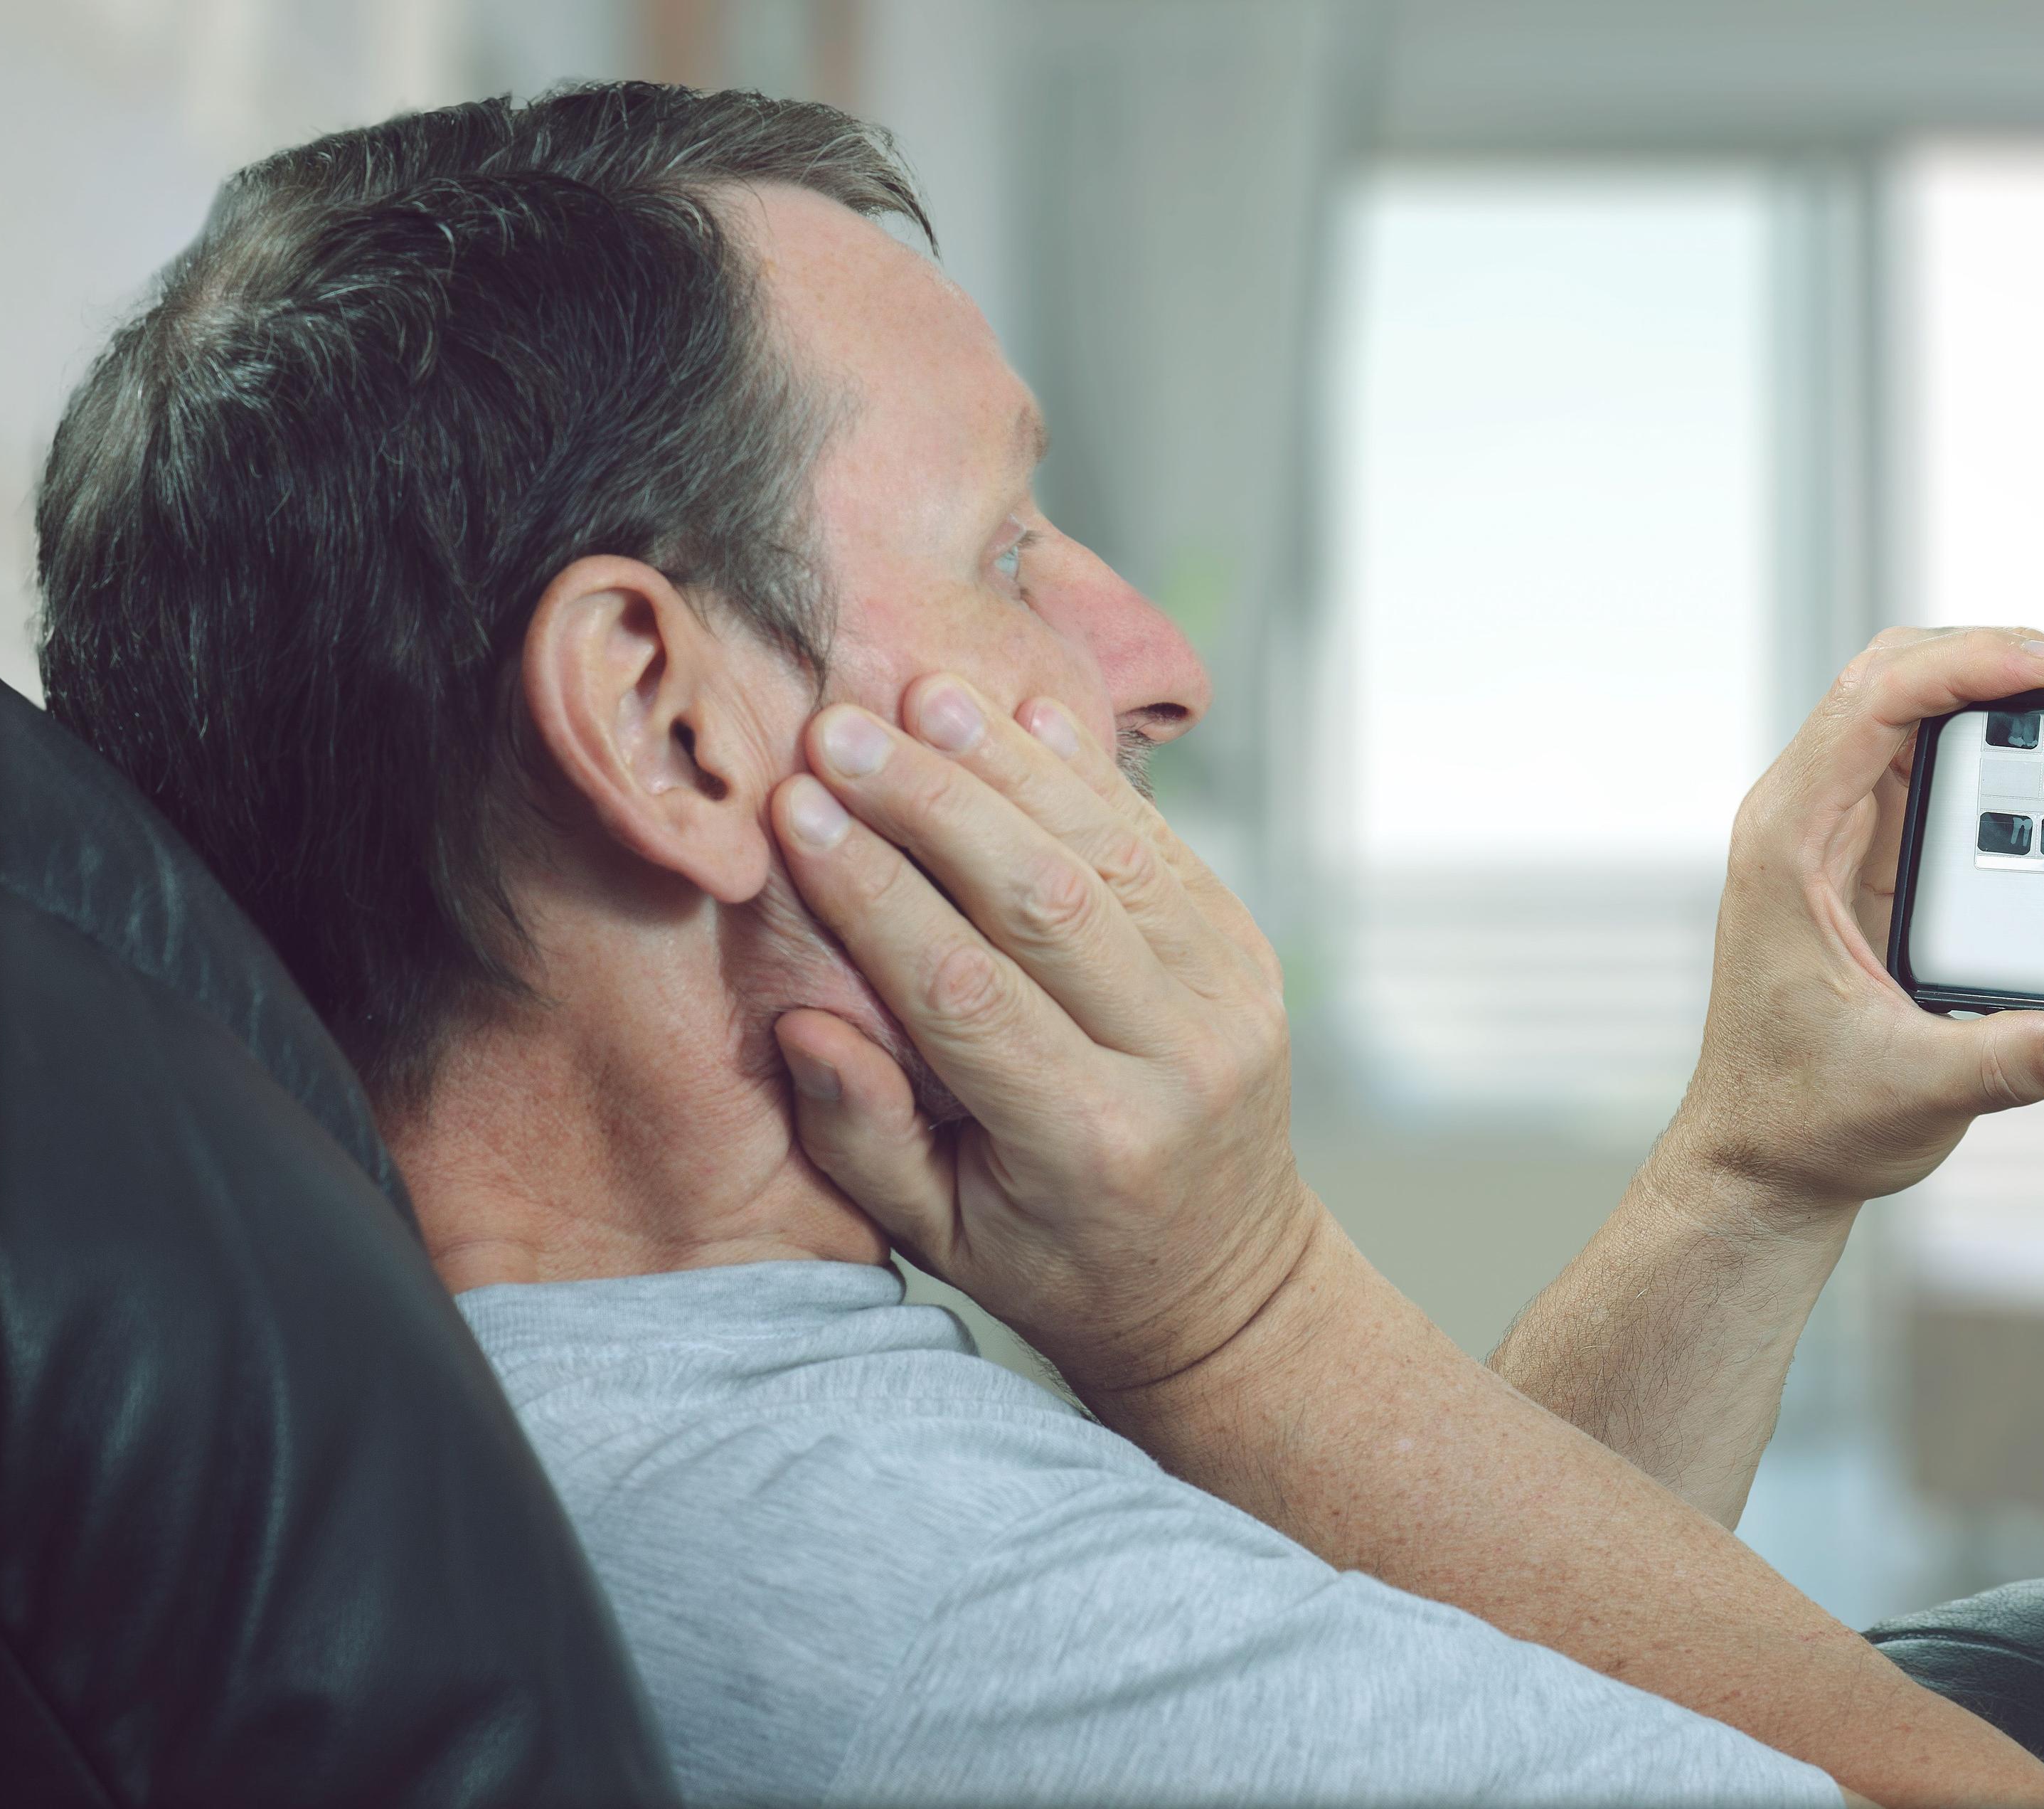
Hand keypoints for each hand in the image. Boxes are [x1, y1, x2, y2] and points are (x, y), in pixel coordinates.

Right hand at [764, 674, 1316, 1399]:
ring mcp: (1228, 1001)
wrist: (1220, 1279)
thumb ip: (864, 1134)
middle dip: (931, 803)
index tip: (795, 809)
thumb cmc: (1055, 1262)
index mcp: (1089, 1142)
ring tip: (922, 695)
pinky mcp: (1248, 957)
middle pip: (1041, 899)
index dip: (874, 891)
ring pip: (1109, 853)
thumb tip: (804, 1017)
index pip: (962, 988)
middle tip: (840, 729)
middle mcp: (1175, 1063)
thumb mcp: (941, 1237)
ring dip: (1010, 764)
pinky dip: (1089, 776)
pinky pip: (1161, 848)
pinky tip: (1021, 711)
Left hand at [1668, 626, 2043, 1214]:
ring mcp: (1830, 830)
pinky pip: (1922, 760)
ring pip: (1907, 706)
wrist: (1763, 1157)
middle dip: (1995, 657)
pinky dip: (1987, 740)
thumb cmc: (1805, 1116)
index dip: (1971, 664)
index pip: (1872, 702)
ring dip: (1994, 688)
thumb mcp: (1915, 1093)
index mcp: (1788, 845)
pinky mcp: (1862, 853)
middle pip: (1891, 677)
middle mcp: (1801, 818)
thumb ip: (2011, 1060)